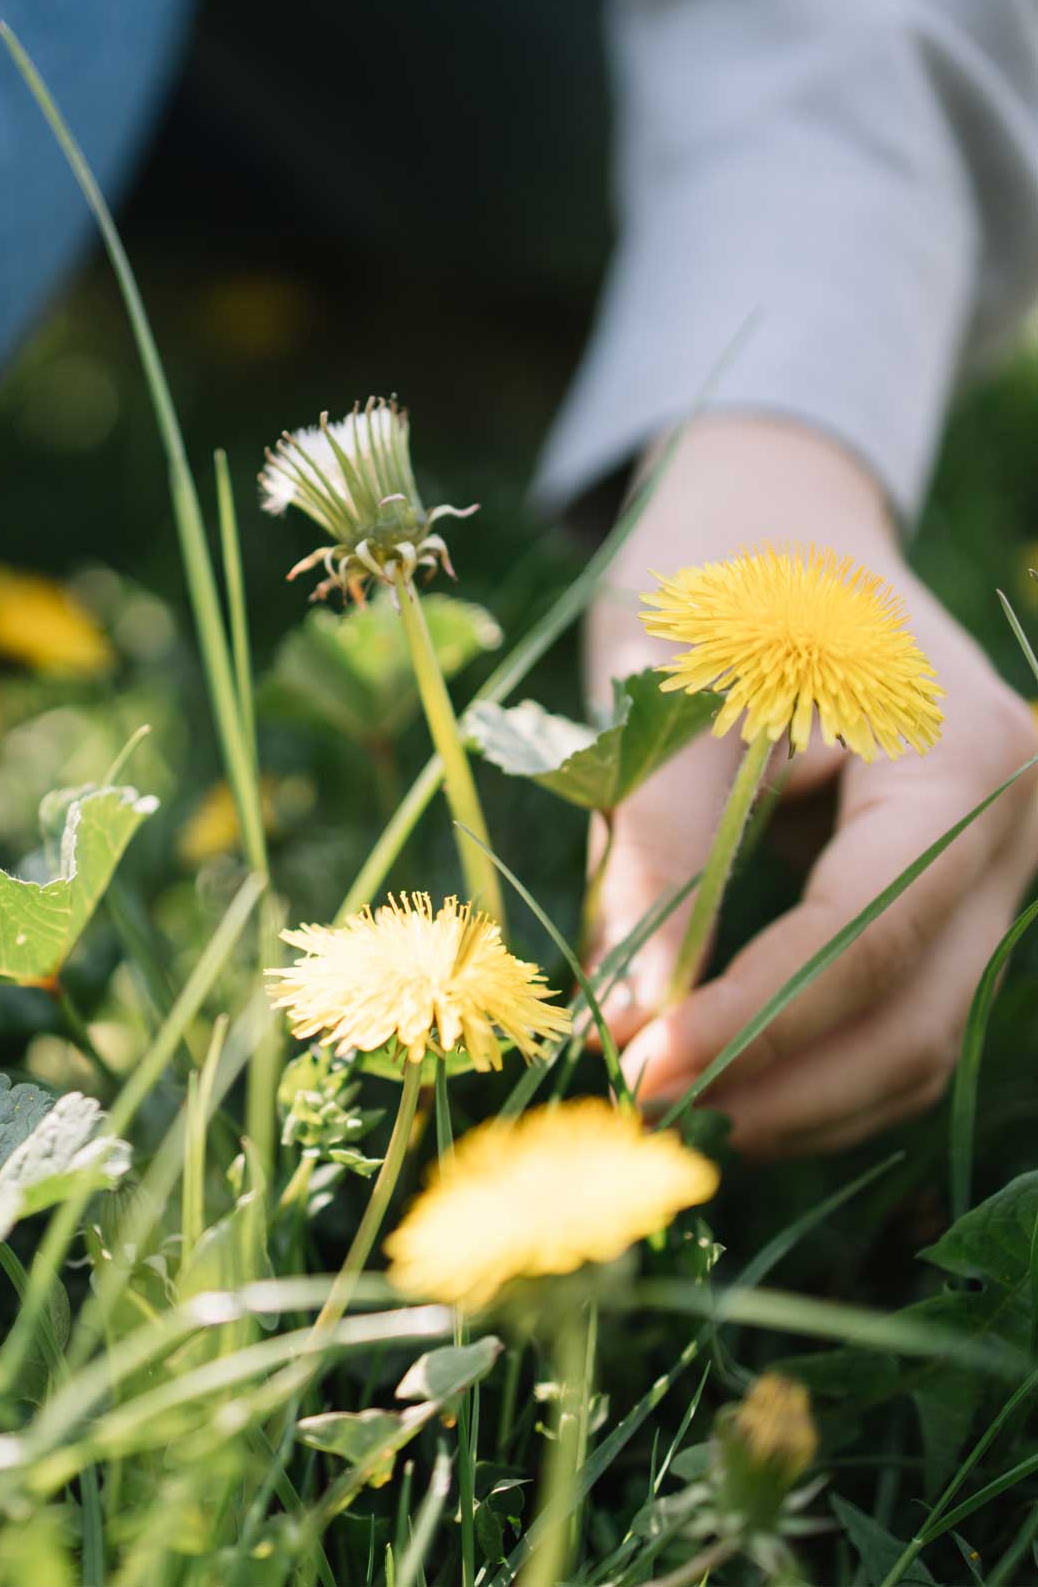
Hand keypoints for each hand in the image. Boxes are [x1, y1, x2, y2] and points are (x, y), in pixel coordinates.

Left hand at [585, 415, 1037, 1157]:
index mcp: (962, 757)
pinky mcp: (953, 893)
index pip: (867, 933)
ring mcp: (997, 864)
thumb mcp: (672, 710)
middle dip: (774, 1080)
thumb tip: (634, 1019)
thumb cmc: (718, 593)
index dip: (755, 1018)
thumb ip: (658, 861)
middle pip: (911, 1011)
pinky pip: (900, 1007)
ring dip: (795, 1093)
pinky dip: (816, 1057)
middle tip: (645, 1108)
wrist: (776, 524)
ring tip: (672, 1108)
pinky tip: (726, 1076)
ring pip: (916, 1033)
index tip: (645, 1066)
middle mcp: (1013, 822)